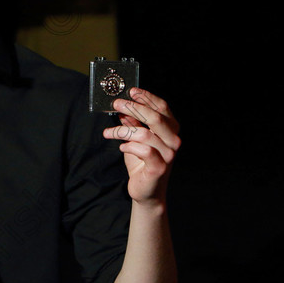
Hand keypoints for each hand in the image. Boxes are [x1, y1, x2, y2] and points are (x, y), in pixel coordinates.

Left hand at [104, 88, 180, 205]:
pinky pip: (142, 150)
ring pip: (144, 134)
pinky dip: (128, 146)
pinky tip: (121, 147)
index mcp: (171, 130)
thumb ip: (132, 123)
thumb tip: (123, 108)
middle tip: (116, 104)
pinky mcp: (159, 167)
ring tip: (110, 132)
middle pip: (155, 117)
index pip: (162, 108)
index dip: (147, 97)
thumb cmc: (141, 163)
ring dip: (122, 130)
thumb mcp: (135, 139)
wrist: (145, 191)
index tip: (131, 91)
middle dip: (133, 108)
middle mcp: (173, 141)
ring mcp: (168, 154)